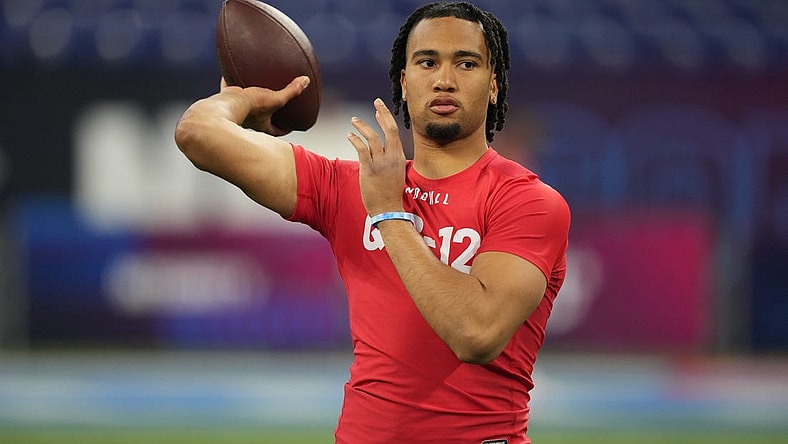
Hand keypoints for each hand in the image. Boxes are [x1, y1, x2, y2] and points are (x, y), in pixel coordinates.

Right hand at [220, 76, 309, 135]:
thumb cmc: (250, 108)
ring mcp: (237, 111)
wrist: (224, 105)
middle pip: (261, 118)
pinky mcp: (226, 100)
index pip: (277, 131)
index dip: (285, 129)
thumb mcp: (276, 99)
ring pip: (246, 105)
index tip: (291, 125)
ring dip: (251, 99)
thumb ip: (291, 91)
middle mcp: (249, 120)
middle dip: (268, 113)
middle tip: (274, 105)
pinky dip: (231, 82)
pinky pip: (230, 89)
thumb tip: (306, 81)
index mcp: (262, 125)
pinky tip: (233, 72)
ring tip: (256, 88)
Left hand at [347, 98, 406, 215]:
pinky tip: (349, 135)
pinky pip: (362, 149)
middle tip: (376, 101)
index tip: (379, 110)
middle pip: (389, 128)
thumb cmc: (390, 193)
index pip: (394, 132)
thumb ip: (392, 160)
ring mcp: (381, 162)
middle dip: (382, 113)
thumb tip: (386, 151)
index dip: (386, 118)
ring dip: (363, 126)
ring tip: (354, 120)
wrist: (388, 209)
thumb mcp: (396, 173)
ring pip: (373, 137)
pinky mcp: (369, 169)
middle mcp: (392, 157)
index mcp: (399, 156)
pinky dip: (355, 140)